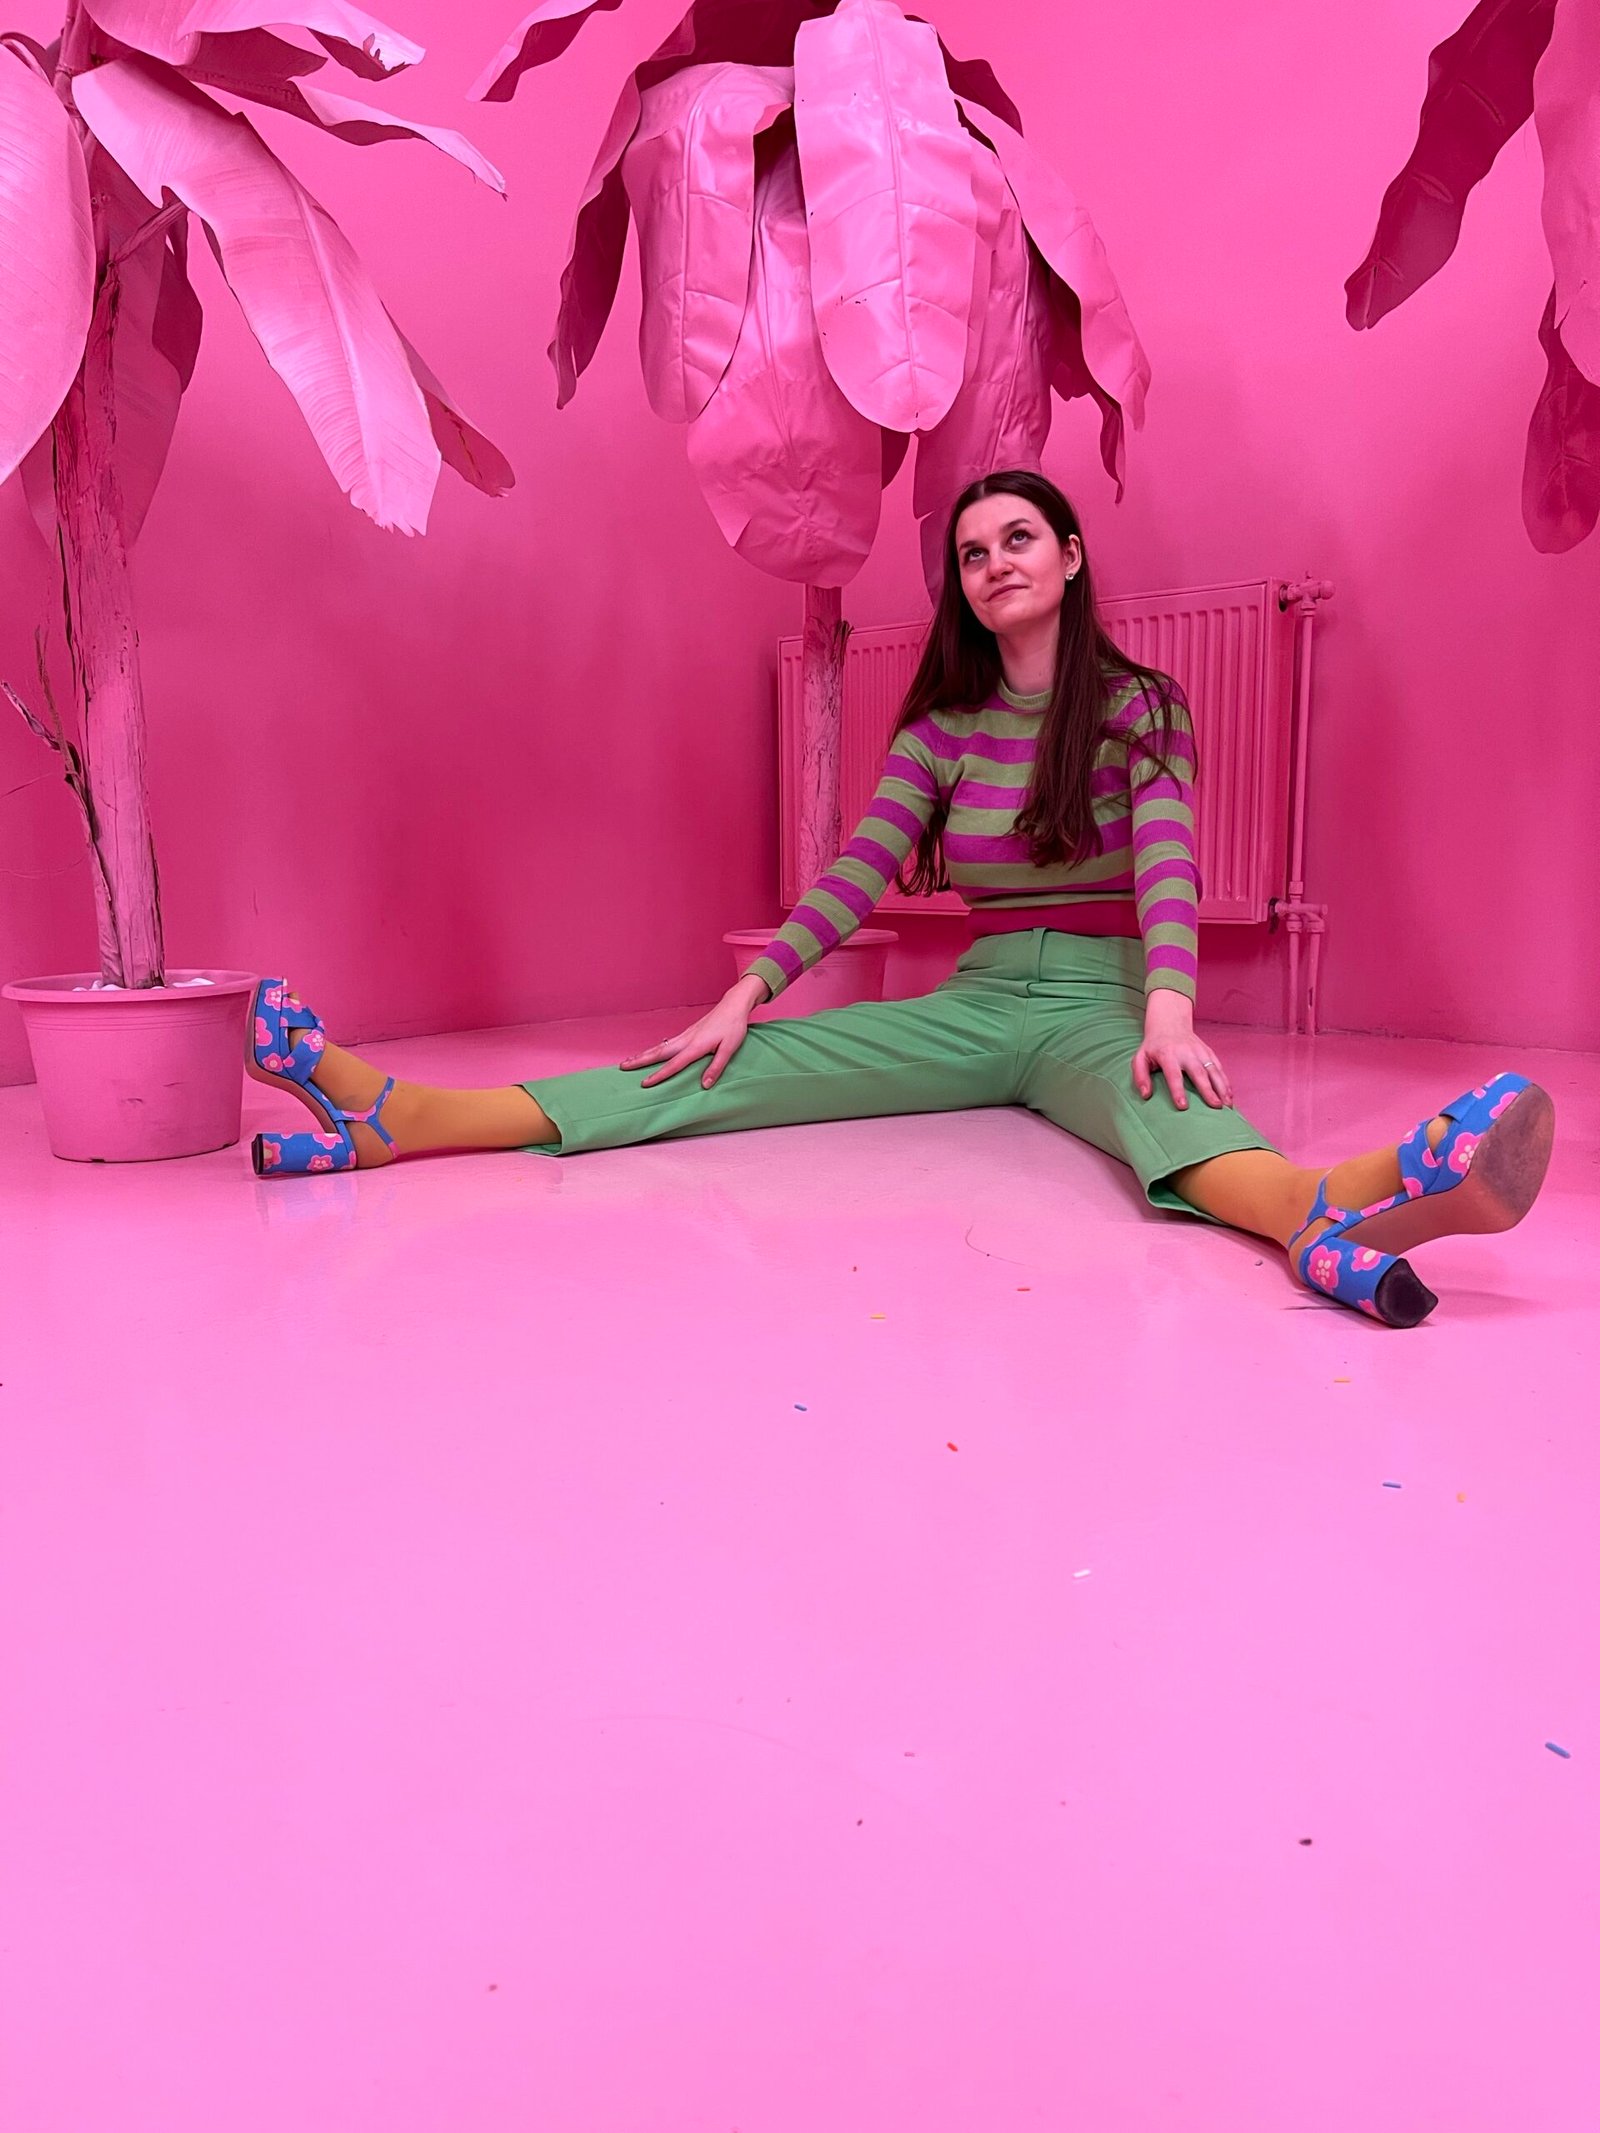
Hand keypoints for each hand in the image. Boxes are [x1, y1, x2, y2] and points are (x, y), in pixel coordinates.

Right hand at [619, 974, 767, 1090]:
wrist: (733, 1005)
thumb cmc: (733, 1027)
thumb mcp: (729, 1049)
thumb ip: (716, 1067)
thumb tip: (704, 1085)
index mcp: (696, 1046)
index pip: (674, 1064)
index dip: (659, 1075)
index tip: (644, 1084)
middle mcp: (686, 1040)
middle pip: (658, 1052)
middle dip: (640, 1060)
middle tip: (622, 1067)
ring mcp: (685, 1035)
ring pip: (660, 1046)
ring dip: (644, 1054)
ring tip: (629, 1061)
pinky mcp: (688, 1032)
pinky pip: (666, 1043)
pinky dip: (654, 1049)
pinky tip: (651, 1052)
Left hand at [1131, 993, 1232, 1110]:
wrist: (1169, 1024)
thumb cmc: (1153, 1046)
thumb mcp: (1140, 1058)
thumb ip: (1140, 1076)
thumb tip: (1146, 1094)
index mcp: (1168, 1054)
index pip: (1173, 1075)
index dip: (1178, 1091)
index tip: (1183, 1106)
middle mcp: (1186, 1052)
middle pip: (1199, 1073)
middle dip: (1208, 1090)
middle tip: (1215, 1106)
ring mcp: (1200, 1052)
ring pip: (1213, 1070)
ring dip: (1222, 1087)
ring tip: (1227, 1105)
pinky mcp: (1208, 1052)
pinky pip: (1219, 1068)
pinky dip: (1225, 1081)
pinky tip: (1230, 1095)